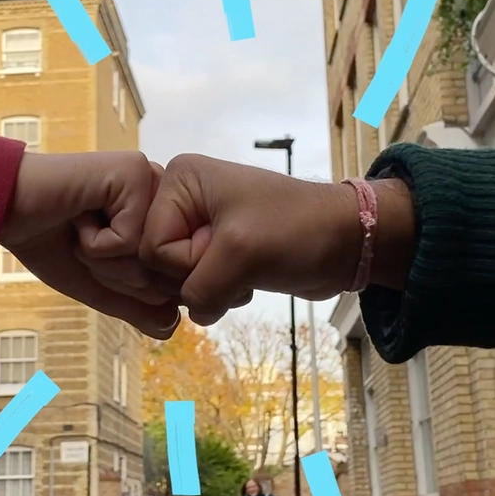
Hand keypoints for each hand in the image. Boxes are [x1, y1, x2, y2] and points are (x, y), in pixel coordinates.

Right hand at [0, 152, 180, 338]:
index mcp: (160, 216)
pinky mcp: (133, 172)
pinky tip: (77, 214)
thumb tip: (173, 328)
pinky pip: (130, 239)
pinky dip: (95, 242)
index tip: (94, 254)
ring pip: (150, 258)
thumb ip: (134, 306)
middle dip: (115, 273)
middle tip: (84, 241)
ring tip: (80, 226)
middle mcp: (162, 194)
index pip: (169, 279)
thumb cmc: (49, 241)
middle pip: (164, 272)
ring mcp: (150, 180)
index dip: (125, 284)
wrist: (3, 209)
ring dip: (103, 259)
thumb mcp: (97, 283)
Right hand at [140, 154, 415, 324]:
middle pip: (157, 265)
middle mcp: (181, 200)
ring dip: (213, 289)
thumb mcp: (239, 255)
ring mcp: (198, 227)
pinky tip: (248, 281)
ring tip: (246, 270)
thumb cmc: (297, 231)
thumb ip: (197, 288)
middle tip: (236, 262)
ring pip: (177, 282)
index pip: (149, 245)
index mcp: (178, 181)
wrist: (346, 241)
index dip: (185, 262)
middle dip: (197, 278)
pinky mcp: (216, 252)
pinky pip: (197, 288)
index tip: (223, 249)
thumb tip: (190, 313)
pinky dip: (222, 294)